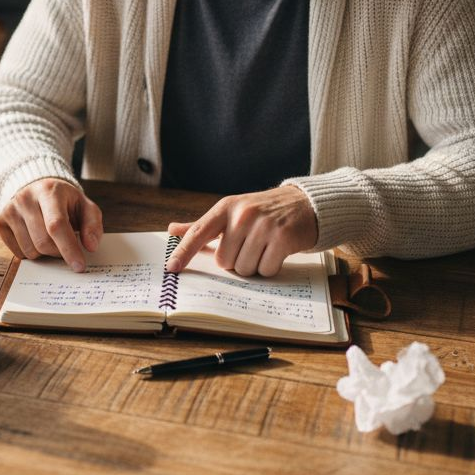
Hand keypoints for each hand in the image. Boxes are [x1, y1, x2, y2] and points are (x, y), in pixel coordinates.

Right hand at [0, 178, 102, 271]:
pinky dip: (31, 252)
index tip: (79, 266)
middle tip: (66, 247)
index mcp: (49, 191)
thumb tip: (90, 247)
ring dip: (44, 253)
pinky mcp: (0, 221)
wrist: (36, 187)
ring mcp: (10, 210)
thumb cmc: (64, 202)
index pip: (56, 225)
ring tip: (49, 238)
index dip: (69, 248)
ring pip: (30, 250)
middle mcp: (25, 198)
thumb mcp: (84, 206)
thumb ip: (93, 224)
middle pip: (43, 242)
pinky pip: (18, 253)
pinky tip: (35, 237)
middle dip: (58, 252)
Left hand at [164, 184, 317, 275]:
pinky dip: (270, 266)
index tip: (171, 268)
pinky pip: (265, 270)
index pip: (199, 232)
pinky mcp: (282, 238)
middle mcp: (243, 215)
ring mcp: (263, 226)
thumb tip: (172, 230)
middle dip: (235, 260)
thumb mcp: (231, 211)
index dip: (184, 252)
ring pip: (244, 268)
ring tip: (263, 246)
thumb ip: (203, 225)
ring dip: (253, 265)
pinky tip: (276, 251)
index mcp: (226, 208)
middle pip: (224, 261)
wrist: (303, 204)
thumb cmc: (262, 211)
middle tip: (249, 245)